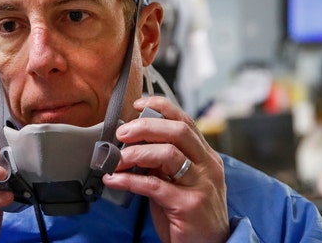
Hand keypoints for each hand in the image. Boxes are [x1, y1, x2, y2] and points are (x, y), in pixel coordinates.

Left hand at [102, 96, 228, 242]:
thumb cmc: (189, 214)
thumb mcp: (179, 181)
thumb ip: (162, 162)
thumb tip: (132, 144)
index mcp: (205, 156)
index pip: (185, 121)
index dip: (161, 108)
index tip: (138, 105)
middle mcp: (207, 166)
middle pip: (177, 131)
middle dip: (145, 127)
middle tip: (121, 133)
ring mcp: (201, 185)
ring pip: (168, 154)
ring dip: (136, 153)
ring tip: (116, 160)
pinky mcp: (189, 205)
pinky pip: (154, 185)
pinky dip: (129, 180)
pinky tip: (113, 180)